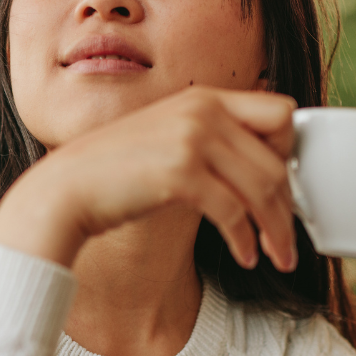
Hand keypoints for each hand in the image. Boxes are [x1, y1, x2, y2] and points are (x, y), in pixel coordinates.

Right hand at [0, 87, 297, 271]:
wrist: (66, 190)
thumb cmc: (116, 174)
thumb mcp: (169, 139)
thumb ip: (210, 142)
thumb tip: (261, 173)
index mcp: (205, 98)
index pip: (280, 113)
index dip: (289, 154)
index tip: (283, 189)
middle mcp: (204, 110)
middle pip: (277, 160)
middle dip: (288, 208)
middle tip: (288, 240)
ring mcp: (192, 138)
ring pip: (264, 188)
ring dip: (276, 230)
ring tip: (276, 256)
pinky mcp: (181, 173)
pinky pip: (234, 212)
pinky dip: (245, 240)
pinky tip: (245, 256)